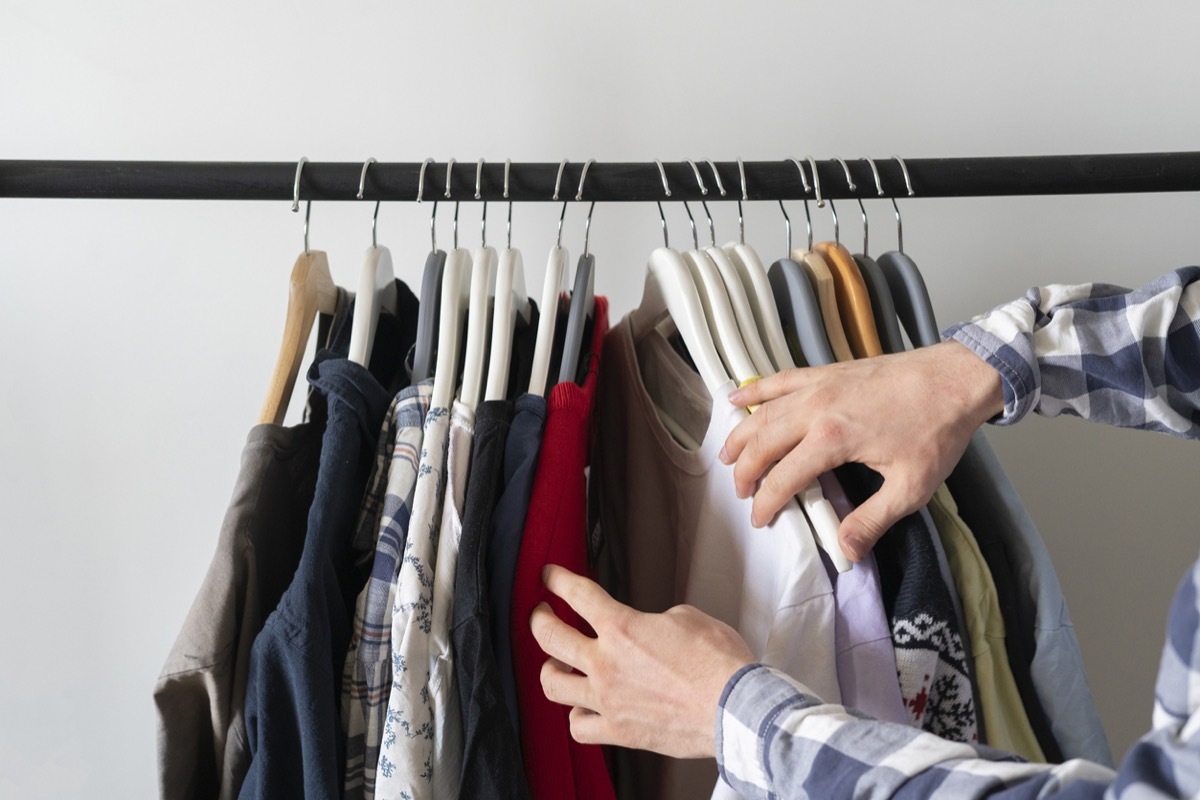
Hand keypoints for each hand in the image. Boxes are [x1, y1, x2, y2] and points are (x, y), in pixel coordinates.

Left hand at [529, 564, 754, 758]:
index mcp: (623, 628)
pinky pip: (579, 727)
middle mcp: (607, 663)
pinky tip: (583, 708)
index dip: (557, 579)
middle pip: (549, 636)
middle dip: (538, 619)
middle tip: (540, 614)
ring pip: (553, 684)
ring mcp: (608, 700)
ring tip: (555, 663)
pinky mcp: (619, 731)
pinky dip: (577, 716)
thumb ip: (656, 620)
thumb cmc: (719, 665)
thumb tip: (652, 628)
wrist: (734, 708)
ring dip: (550, 669)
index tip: (550, 576)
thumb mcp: (687, 618)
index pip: (577, 594)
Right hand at [720, 341, 1002, 560]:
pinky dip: (756, 390)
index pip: (782, 477)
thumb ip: (873, 520)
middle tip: (742, 493)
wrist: (955, 378)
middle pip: (762, 443)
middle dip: (745, 471)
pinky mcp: (826, 372)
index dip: (766, 502)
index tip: (760, 519)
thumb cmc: (936, 430)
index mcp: (832, 440)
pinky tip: (738, 398)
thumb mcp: (910, 487)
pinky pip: (780, 380)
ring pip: (764, 412)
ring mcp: (819, 386)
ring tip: (726, 456)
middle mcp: (816, 409)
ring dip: (741, 435)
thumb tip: (846, 550)